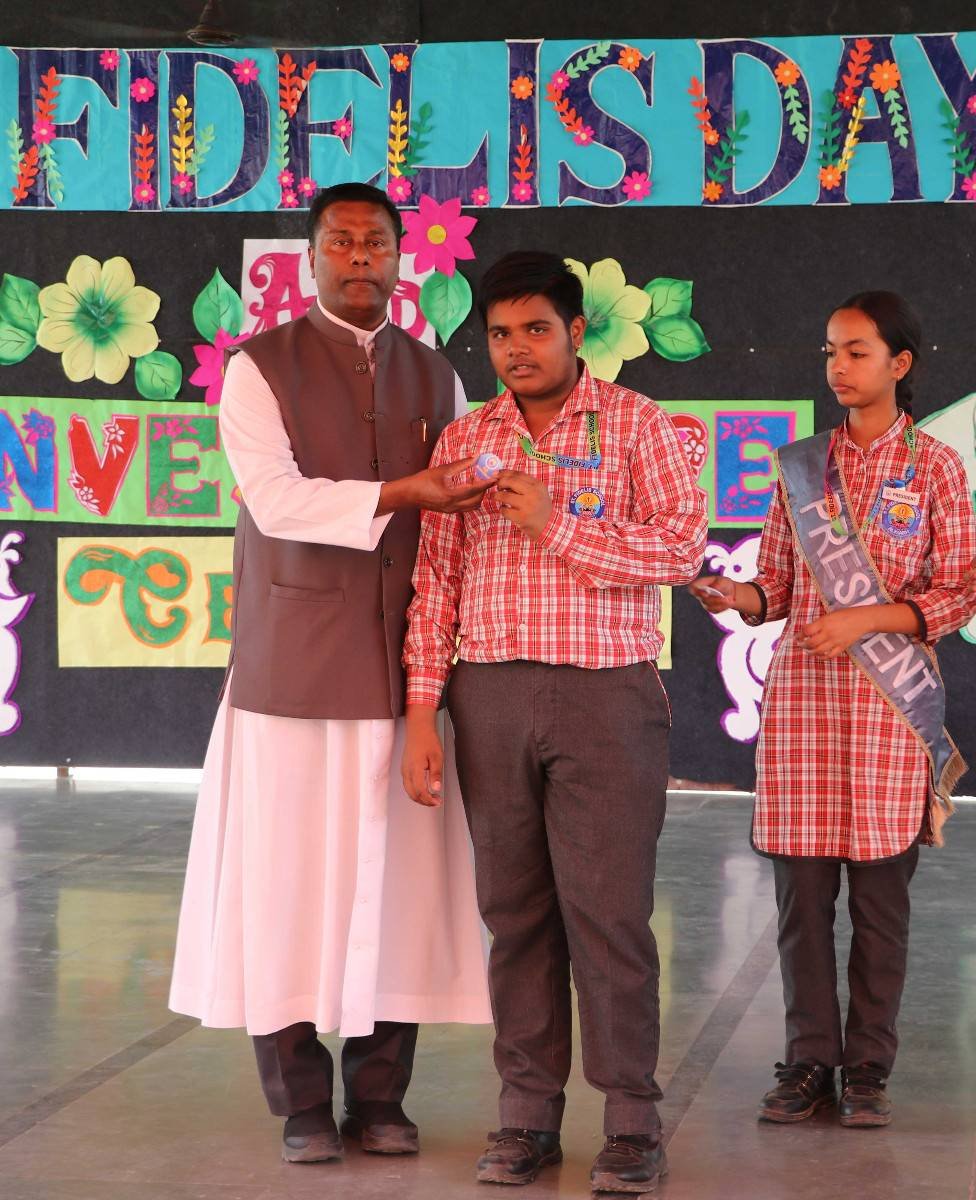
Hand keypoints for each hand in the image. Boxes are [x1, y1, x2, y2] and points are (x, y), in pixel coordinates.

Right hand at [378, 456, 493, 515]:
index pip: (475, 489)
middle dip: (484, 488)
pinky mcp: (449, 511)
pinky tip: (468, 487)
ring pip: (473, 505)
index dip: (487, 482)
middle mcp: (453, 505)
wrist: (409, 494)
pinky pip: (466, 507)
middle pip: (478, 500)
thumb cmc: (423, 480)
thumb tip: (476, 457)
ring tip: (476, 481)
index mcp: (451, 495)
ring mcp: (451, 510)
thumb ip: (461, 464)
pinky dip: (472, 498)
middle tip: (485, 476)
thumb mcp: (443, 469)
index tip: (495, 475)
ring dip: (478, 494)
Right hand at [401, 707, 443, 806]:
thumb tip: (436, 788)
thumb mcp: (437, 757)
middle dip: (424, 801)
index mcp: (415, 769)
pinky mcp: (404, 768)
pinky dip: (415, 791)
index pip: (420, 791)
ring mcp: (404, 770)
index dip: (429, 800)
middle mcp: (407, 771)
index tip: (438, 801)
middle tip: (436, 802)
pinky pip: (407, 785)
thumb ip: (436, 774)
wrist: (418, 728)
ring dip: (419, 798)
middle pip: (413, 794)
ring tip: (431, 798)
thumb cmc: (428, 740)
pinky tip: (423, 790)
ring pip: (409, 791)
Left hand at [494, 470, 552, 540]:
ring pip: (505, 496)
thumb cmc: (540, 507)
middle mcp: (533, 493)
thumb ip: (523, 483)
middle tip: (497, 487)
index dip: (505, 473)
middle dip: (500, 483)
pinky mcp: (522, 517)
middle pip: (510, 482)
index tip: (498, 475)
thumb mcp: (537, 491)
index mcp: (537, 485)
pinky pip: (505, 510)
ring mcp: (527, 505)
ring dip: (497, 496)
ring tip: (496, 497)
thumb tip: (501, 475)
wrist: (548, 525)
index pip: (518, 474)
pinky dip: (502, 509)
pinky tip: (505, 510)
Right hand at [689, 574, 735, 612]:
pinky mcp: (710, 609)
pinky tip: (729, 603)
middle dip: (714, 600)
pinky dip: (723, 607)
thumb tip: (714, 588)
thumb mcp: (723, 580)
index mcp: (700, 584)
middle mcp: (700, 594)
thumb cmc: (724, 583)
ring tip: (730, 600)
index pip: (692, 588)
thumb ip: (717, 584)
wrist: (730, 591)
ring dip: (720, 604)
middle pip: (703, 599)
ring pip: (709, 607)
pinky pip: (715, 610)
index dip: (696, 591)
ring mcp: (704, 602)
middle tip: (725, 598)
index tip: (706, 594)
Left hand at [796, 608, 869, 657]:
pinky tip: (819, 655)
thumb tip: (807, 630)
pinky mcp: (842, 647)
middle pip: (811, 643)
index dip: (799, 635)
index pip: (807, 631)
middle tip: (800, 644)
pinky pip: (830, 655)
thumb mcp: (829, 615)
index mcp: (824, 622)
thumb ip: (819, 623)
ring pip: (818, 651)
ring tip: (808, 651)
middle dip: (803, 645)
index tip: (797, 637)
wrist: (862, 619)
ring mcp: (835, 641)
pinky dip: (823, 657)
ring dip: (810, 652)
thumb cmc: (845, 614)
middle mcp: (828, 632)